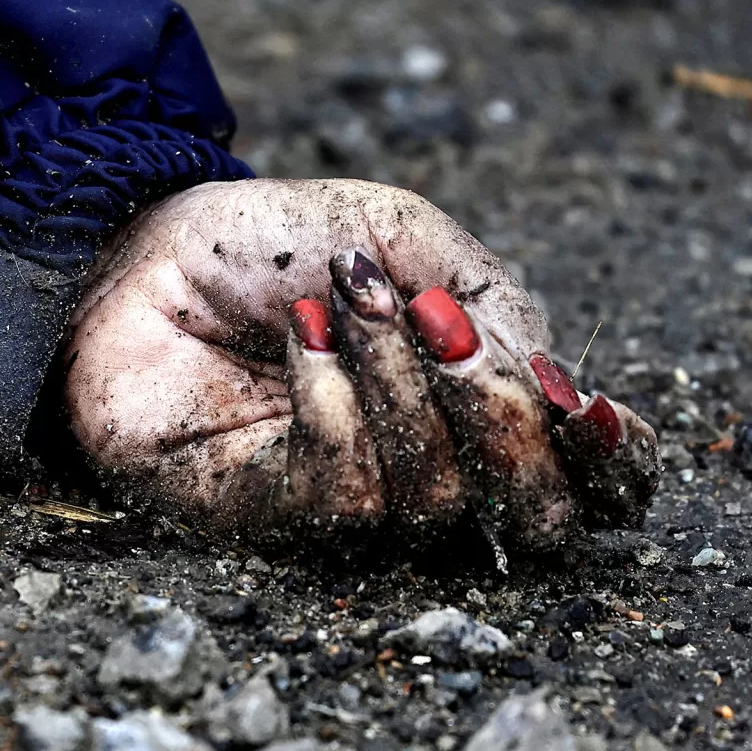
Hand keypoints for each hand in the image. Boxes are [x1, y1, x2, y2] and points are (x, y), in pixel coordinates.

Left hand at [63, 178, 659, 550]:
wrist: (137, 251)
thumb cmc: (271, 246)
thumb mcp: (400, 234)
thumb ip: (490, 298)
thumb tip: (559, 385)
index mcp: (478, 406)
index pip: (583, 478)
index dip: (614, 466)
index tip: (598, 414)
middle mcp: (429, 468)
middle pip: (531, 516)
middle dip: (512, 427)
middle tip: (454, 337)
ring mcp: (351, 501)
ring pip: (434, 498)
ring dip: (403, 385)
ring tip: (351, 302)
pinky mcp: (270, 516)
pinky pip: (341, 492)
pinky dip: (333, 403)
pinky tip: (301, 340)